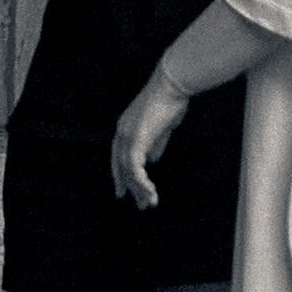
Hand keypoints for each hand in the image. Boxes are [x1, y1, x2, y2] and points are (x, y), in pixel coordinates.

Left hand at [110, 70, 190, 209]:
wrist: (172, 86)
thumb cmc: (170, 101)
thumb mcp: (162, 127)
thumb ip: (155, 144)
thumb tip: (153, 161)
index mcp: (125, 127)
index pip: (118, 157)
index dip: (120, 175)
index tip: (124, 192)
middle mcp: (122, 132)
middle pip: (122, 167)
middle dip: (131, 187)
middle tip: (141, 205)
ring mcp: (127, 136)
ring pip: (129, 171)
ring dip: (140, 189)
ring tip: (150, 204)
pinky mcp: (136, 140)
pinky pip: (135, 169)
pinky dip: (142, 183)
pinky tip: (151, 192)